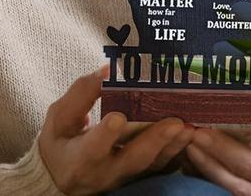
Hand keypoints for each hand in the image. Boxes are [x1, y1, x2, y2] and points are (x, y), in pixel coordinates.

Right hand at [38, 66, 194, 195]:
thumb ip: (82, 93)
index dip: (105, 135)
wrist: (64, 176)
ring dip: (172, 146)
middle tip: (175, 122)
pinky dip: (177, 154)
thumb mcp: (59, 117)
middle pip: (131, 160)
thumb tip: (109, 70)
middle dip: (154, 140)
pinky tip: (190, 136)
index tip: (118, 117)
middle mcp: (103, 173)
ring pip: (151, 166)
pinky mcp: (138, 178)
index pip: (92, 149)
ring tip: (189, 127)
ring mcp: (124, 179)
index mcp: (79, 158)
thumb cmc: (61, 141)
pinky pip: (161, 169)